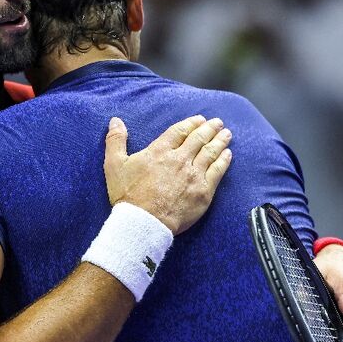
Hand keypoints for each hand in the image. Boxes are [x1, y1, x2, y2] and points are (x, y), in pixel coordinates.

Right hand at [103, 115, 231, 233]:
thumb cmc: (128, 195)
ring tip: (226, 134)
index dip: (191, 123)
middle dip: (209, 128)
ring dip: (220, 141)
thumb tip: (115, 121)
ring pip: (211, 153)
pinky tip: (228, 155)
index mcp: (160, 151)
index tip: (199, 119)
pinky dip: (224, 161)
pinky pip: (217, 172)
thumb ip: (115, 140)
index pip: (180, 131)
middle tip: (217, 122)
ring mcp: (194, 175)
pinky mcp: (203, 191)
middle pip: (199, 139)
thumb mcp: (114, 165)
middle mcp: (180, 159)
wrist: (144, 222)